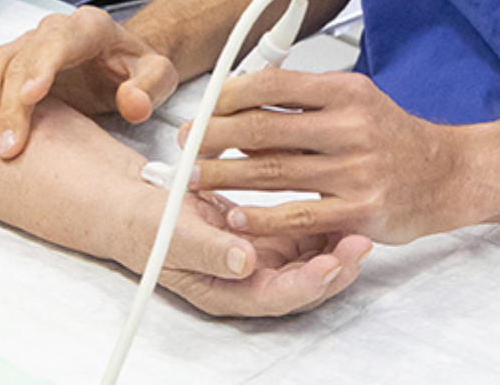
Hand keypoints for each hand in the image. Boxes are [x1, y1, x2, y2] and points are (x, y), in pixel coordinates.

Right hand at [0, 5, 177, 159]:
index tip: (30, 98)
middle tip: (6, 145)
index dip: (41, 67)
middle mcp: (54, 31)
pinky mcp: (13, 57)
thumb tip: (131, 103)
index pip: (59, 42)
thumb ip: (150, 87)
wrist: (121, 61)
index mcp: (89, 28)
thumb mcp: (159, 76)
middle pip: (20, 58)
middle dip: (8, 102)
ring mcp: (29, 43)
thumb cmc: (137, 69)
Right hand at [150, 193, 373, 317]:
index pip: (276, 297)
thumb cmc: (148, 224)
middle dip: (336, 266)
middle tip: (360, 242)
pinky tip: (335, 202)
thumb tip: (245, 262)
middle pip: (303, 284)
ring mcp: (261, 259)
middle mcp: (250, 281)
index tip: (331, 264)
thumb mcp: (173, 234)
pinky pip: (301, 233)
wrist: (139, 205)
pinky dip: (319, 220)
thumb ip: (209, 250)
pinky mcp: (266, 234)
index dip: (307, 284)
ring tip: (359, 222)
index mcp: (227, 291)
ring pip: (309, 259)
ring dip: (334, 244)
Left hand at [192, 69, 476, 245]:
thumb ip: (306, 100)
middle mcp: (351, 127)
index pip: (273, 84)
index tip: (203, 105)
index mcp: (347, 92)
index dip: (229, 94)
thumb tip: (244, 100)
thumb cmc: (396, 138)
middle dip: (214, 135)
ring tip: (194, 178)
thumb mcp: (357, 101)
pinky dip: (260, 215)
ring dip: (223, 175)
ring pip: (272, 172)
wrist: (450, 174)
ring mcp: (356, 170)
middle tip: (185, 142)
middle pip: (264, 128)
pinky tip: (235, 215)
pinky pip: (296, 214)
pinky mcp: (359, 211)